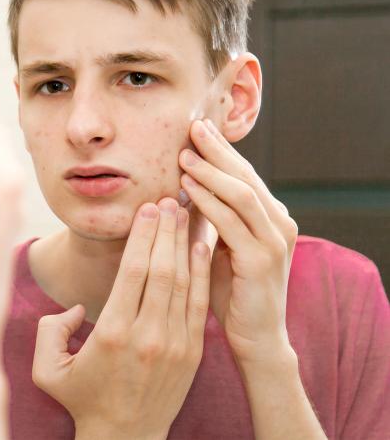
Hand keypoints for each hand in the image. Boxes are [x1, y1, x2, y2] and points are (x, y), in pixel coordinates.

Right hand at [32, 199, 210, 439]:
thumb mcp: (48, 370)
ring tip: (186, 212)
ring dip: (185, 243)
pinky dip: (201, 272)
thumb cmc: (83, 399)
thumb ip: (52, 330)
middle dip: (166, 229)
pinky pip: (199, 302)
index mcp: (113, 334)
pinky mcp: (193, 351)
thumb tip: (76, 306)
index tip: (147, 208)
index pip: (133, 271)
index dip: (142, 235)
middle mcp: (148, 335)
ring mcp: (175, 343)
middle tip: (168, 198)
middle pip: (162, 269)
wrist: (126, 438)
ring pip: (184, 282)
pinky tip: (201, 246)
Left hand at [179, 119, 297, 365]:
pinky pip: (231, 221)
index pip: (245, 174)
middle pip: (245, 175)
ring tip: (184, 155)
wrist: (255, 338)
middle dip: (217, 150)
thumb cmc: (233, 290)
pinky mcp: (263, 259)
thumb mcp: (222, 245)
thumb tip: (184, 183)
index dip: (221, 151)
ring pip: (241, 193)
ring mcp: (275, 241)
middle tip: (191, 127)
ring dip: (210, 171)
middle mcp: (280, 223)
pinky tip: (187, 187)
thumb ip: (213, 217)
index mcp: (272, 217)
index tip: (197, 129)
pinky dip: (208, 200)